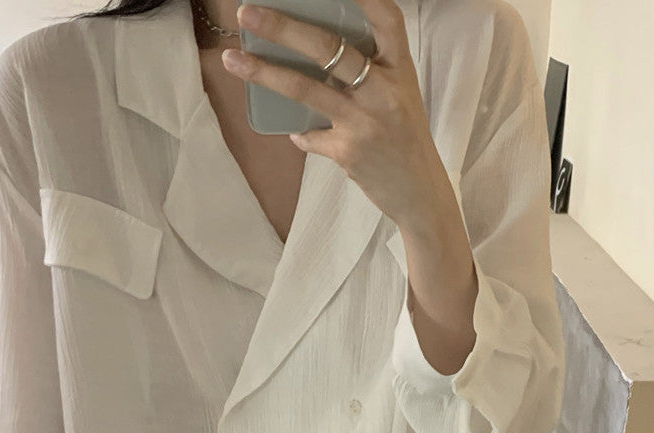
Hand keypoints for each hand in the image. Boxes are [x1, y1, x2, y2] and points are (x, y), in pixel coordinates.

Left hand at [222, 0, 455, 233]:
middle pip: (327, 49)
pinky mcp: (348, 151)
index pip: (386, 19)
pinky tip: (297, 133)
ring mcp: (364, 121)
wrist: (420, 193)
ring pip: (304, 88)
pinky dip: (299, 133)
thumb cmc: (405, 139)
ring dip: (263, 72)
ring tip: (233, 60)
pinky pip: (309, 135)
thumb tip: (316, 53)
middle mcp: (384, 91)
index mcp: (400, 70)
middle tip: (247, 14)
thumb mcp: (399, 96)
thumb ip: (371, 72)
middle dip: (282, 28)